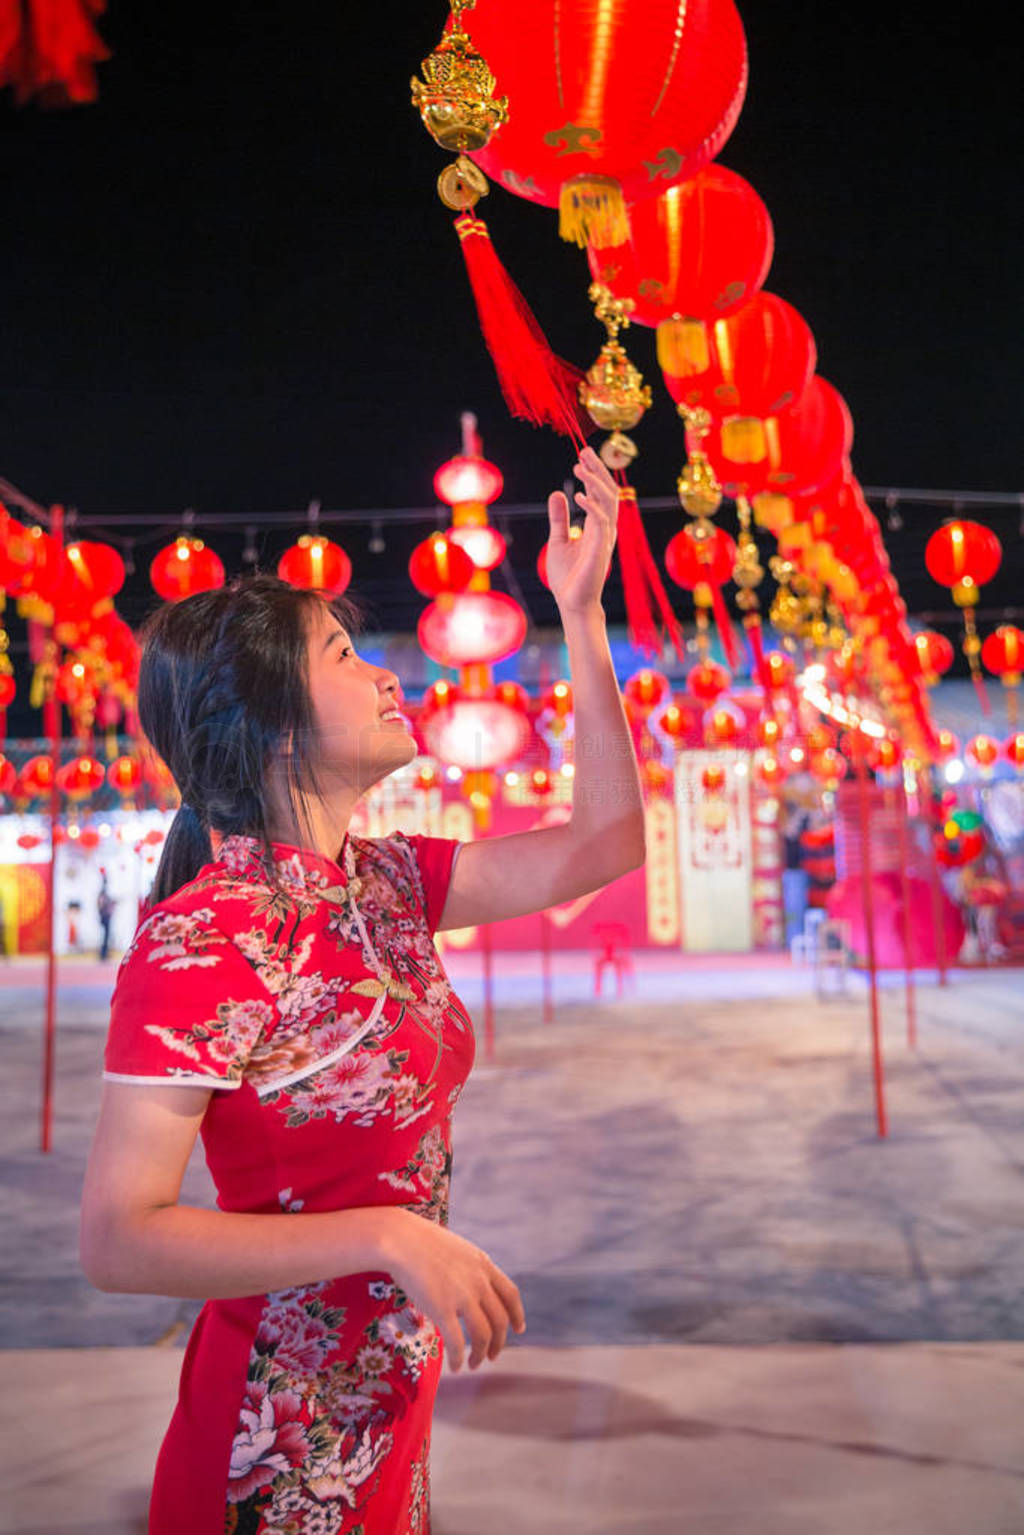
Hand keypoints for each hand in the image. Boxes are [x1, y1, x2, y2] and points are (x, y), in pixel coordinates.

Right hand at [385, 1210, 524, 1371]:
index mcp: (483, 1264)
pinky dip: (458, 1358)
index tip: (519, 1329)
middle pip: (499, 1320)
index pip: (510, 1294)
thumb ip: (471, 1269)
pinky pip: (456, 1342)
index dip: (517, 1315)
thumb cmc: (422, 1242)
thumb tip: (474, 1290)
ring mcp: (462, 1295)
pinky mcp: (442, 1309)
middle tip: (491, 1356)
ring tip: (473, 1364)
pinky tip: (455, 1366)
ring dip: (480, 1354)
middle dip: (498, 1342)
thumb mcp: (458, 1250)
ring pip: (483, 1334)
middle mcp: (478, 1281)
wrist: (401, 1240)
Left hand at [545, 444, 617, 614]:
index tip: (582, 455)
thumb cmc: (568, 577)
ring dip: (594, 482)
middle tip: (584, 451)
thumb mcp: (558, 540)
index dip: (593, 473)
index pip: (600, 493)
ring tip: (579, 466)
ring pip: (608, 501)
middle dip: (598, 470)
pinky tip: (577, 494)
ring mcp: (605, 538)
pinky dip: (591, 505)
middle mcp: (605, 529)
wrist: (572, 603)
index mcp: (597, 526)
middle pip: (608, 492)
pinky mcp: (600, 548)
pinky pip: (601, 520)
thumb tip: (557, 493)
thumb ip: (559, 518)